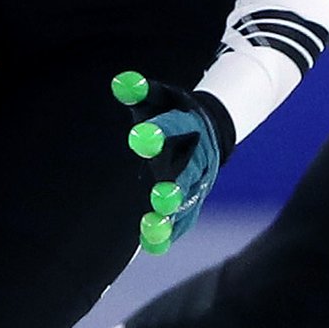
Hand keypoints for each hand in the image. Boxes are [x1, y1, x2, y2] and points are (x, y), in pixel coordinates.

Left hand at [113, 70, 234, 252]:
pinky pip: (188, 215)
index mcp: (186, 124)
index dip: (158, 130)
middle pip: (185, 169)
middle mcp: (195, 153)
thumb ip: (139, 91)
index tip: (140, 134)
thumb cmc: (172, 110)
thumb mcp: (158, 97)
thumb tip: (120, 83)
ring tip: (153, 230)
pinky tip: (158, 244)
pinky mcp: (196, 195)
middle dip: (173, 184)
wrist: (208, 126)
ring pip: (187, 198)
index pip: (172, 125)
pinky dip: (175, 229)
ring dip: (172, 214)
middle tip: (160, 198)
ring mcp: (198, 177)